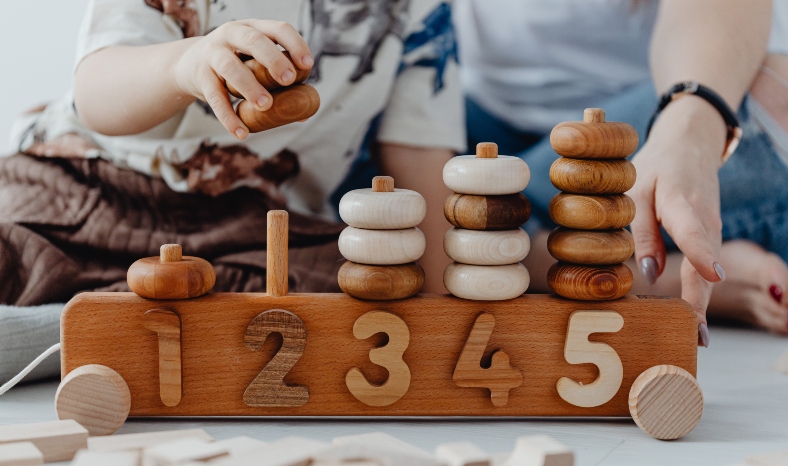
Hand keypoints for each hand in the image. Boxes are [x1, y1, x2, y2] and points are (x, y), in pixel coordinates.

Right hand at [173, 20, 312, 138]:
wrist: (189, 65)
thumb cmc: (235, 64)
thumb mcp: (254, 63)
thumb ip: (277, 82)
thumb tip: (304, 112)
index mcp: (253, 28)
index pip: (278, 29)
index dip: (295, 44)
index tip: (307, 65)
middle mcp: (232, 34)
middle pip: (254, 40)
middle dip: (273, 59)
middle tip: (289, 80)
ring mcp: (213, 53)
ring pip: (230, 66)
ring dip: (250, 86)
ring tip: (265, 105)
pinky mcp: (200, 76)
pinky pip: (214, 97)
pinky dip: (228, 116)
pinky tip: (241, 132)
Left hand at [628, 96, 727, 345]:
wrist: (690, 144)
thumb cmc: (656, 167)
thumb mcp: (637, 190)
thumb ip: (640, 231)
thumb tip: (647, 275)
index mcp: (683, 202)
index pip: (693, 230)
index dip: (701, 254)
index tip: (712, 276)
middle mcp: (705, 220)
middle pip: (705, 264)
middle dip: (700, 301)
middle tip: (695, 336)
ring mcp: (713, 230)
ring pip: (708, 271)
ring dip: (701, 303)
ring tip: (695, 337)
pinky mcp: (711, 236)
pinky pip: (706, 268)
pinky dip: (700, 293)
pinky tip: (692, 317)